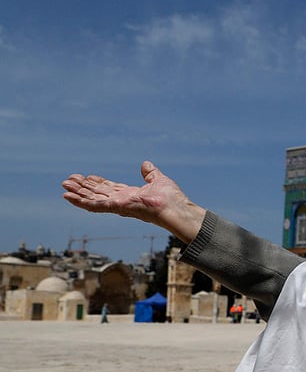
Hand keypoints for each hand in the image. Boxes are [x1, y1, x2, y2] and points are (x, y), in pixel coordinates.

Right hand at [62, 161, 204, 243]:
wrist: (174, 207)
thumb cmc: (170, 198)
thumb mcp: (158, 179)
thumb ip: (150, 173)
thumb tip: (146, 164)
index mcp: (130, 194)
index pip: (109, 188)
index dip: (97, 183)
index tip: (86, 176)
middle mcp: (121, 200)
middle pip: (97, 192)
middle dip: (83, 187)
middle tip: (68, 180)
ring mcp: (117, 205)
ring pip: (92, 198)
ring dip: (77, 193)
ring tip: (64, 186)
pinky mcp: (115, 207)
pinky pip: (94, 205)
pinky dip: (80, 201)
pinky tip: (68, 196)